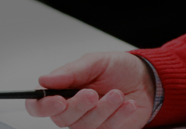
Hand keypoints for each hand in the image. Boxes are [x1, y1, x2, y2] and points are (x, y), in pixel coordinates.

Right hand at [25, 52, 153, 128]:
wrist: (146, 80)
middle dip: (78, 106)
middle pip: (62, 119)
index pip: (39, 105)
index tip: (58, 100)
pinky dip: (119, 116)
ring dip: (103, 109)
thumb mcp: (95, 62)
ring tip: (117, 94)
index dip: (43, 107)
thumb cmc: (118, 68)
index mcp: (62, 90)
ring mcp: (88, 123)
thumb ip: (71, 72)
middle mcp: (72, 109)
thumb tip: (44, 79)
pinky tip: (128, 104)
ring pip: (85, 126)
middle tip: (93, 93)